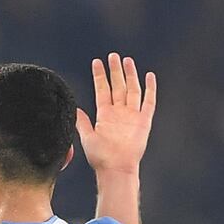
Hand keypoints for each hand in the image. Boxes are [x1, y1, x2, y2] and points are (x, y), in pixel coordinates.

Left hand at [76, 53, 156, 174]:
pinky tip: (149, 76)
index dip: (100, 76)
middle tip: (112, 55)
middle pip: (117, 86)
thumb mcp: (86, 137)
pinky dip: (150, 89)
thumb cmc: (100, 157)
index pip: (102, 90)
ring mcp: (132, 115)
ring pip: (132, 90)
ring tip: (126, 60)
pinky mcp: (144, 121)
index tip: (96, 62)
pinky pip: (148, 102)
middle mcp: (119, 113)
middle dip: (115, 71)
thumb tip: (73, 108)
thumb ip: (81, 122)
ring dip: (130, 75)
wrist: (115, 168)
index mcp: (104, 115)